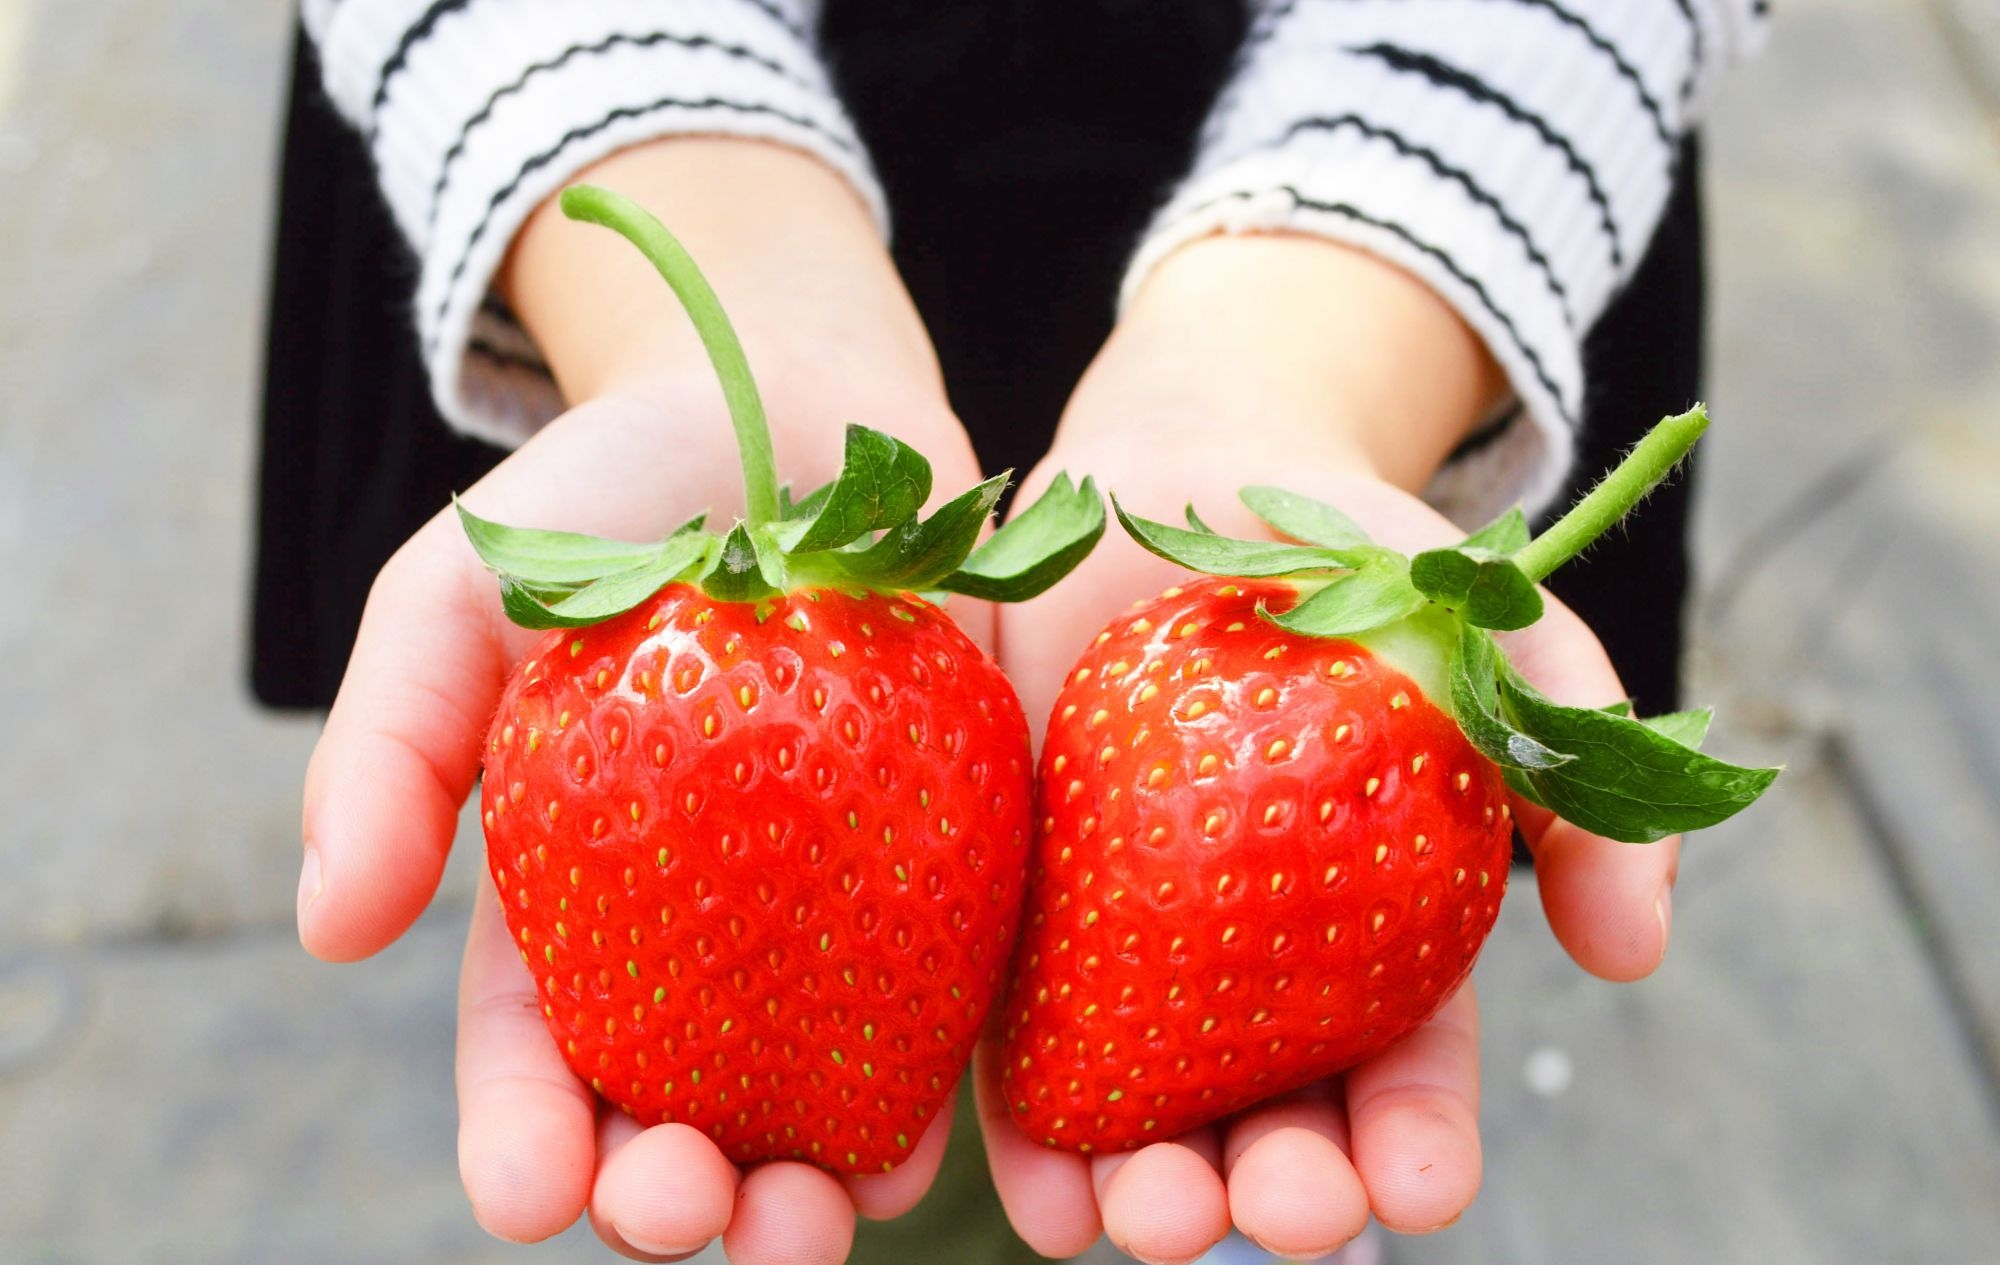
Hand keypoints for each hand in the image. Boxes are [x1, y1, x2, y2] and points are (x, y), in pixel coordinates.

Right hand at [297, 140, 983, 1261]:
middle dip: (666, 1187)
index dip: (522, 1129)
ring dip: (799, 1185)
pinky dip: (927, 1084)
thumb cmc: (615, 490)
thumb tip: (330, 929)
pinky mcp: (946, 858)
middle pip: (676, 1092)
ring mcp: (829, 897)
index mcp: (574, 880)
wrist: (800, 403)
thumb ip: (392, 737)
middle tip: (680, 1218)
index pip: (536, 1038)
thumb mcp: (467, 583)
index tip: (525, 1197)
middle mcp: (701, 919)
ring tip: (804, 1237)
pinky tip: (919, 1150)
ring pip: (809, 1084)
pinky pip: (939, 995)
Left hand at [980, 236, 1678, 1262]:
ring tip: (1136, 1224)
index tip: (1419, 1190)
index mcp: (1376, 933)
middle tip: (1273, 1211)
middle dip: (1279, 1189)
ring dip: (1145, 1188)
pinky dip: (1025, 1123)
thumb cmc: (1362, 564)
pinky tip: (1036, 1184)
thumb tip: (1636, 952)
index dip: (1417, 1145)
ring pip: (1142, 1107)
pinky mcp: (1023, 906)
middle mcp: (1252, 966)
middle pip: (1272, 1119)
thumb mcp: (1496, 642)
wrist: (1187, 472)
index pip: (1404, 1076)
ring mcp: (1132, 942)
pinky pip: (1018, 1030)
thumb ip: (1581, 772)